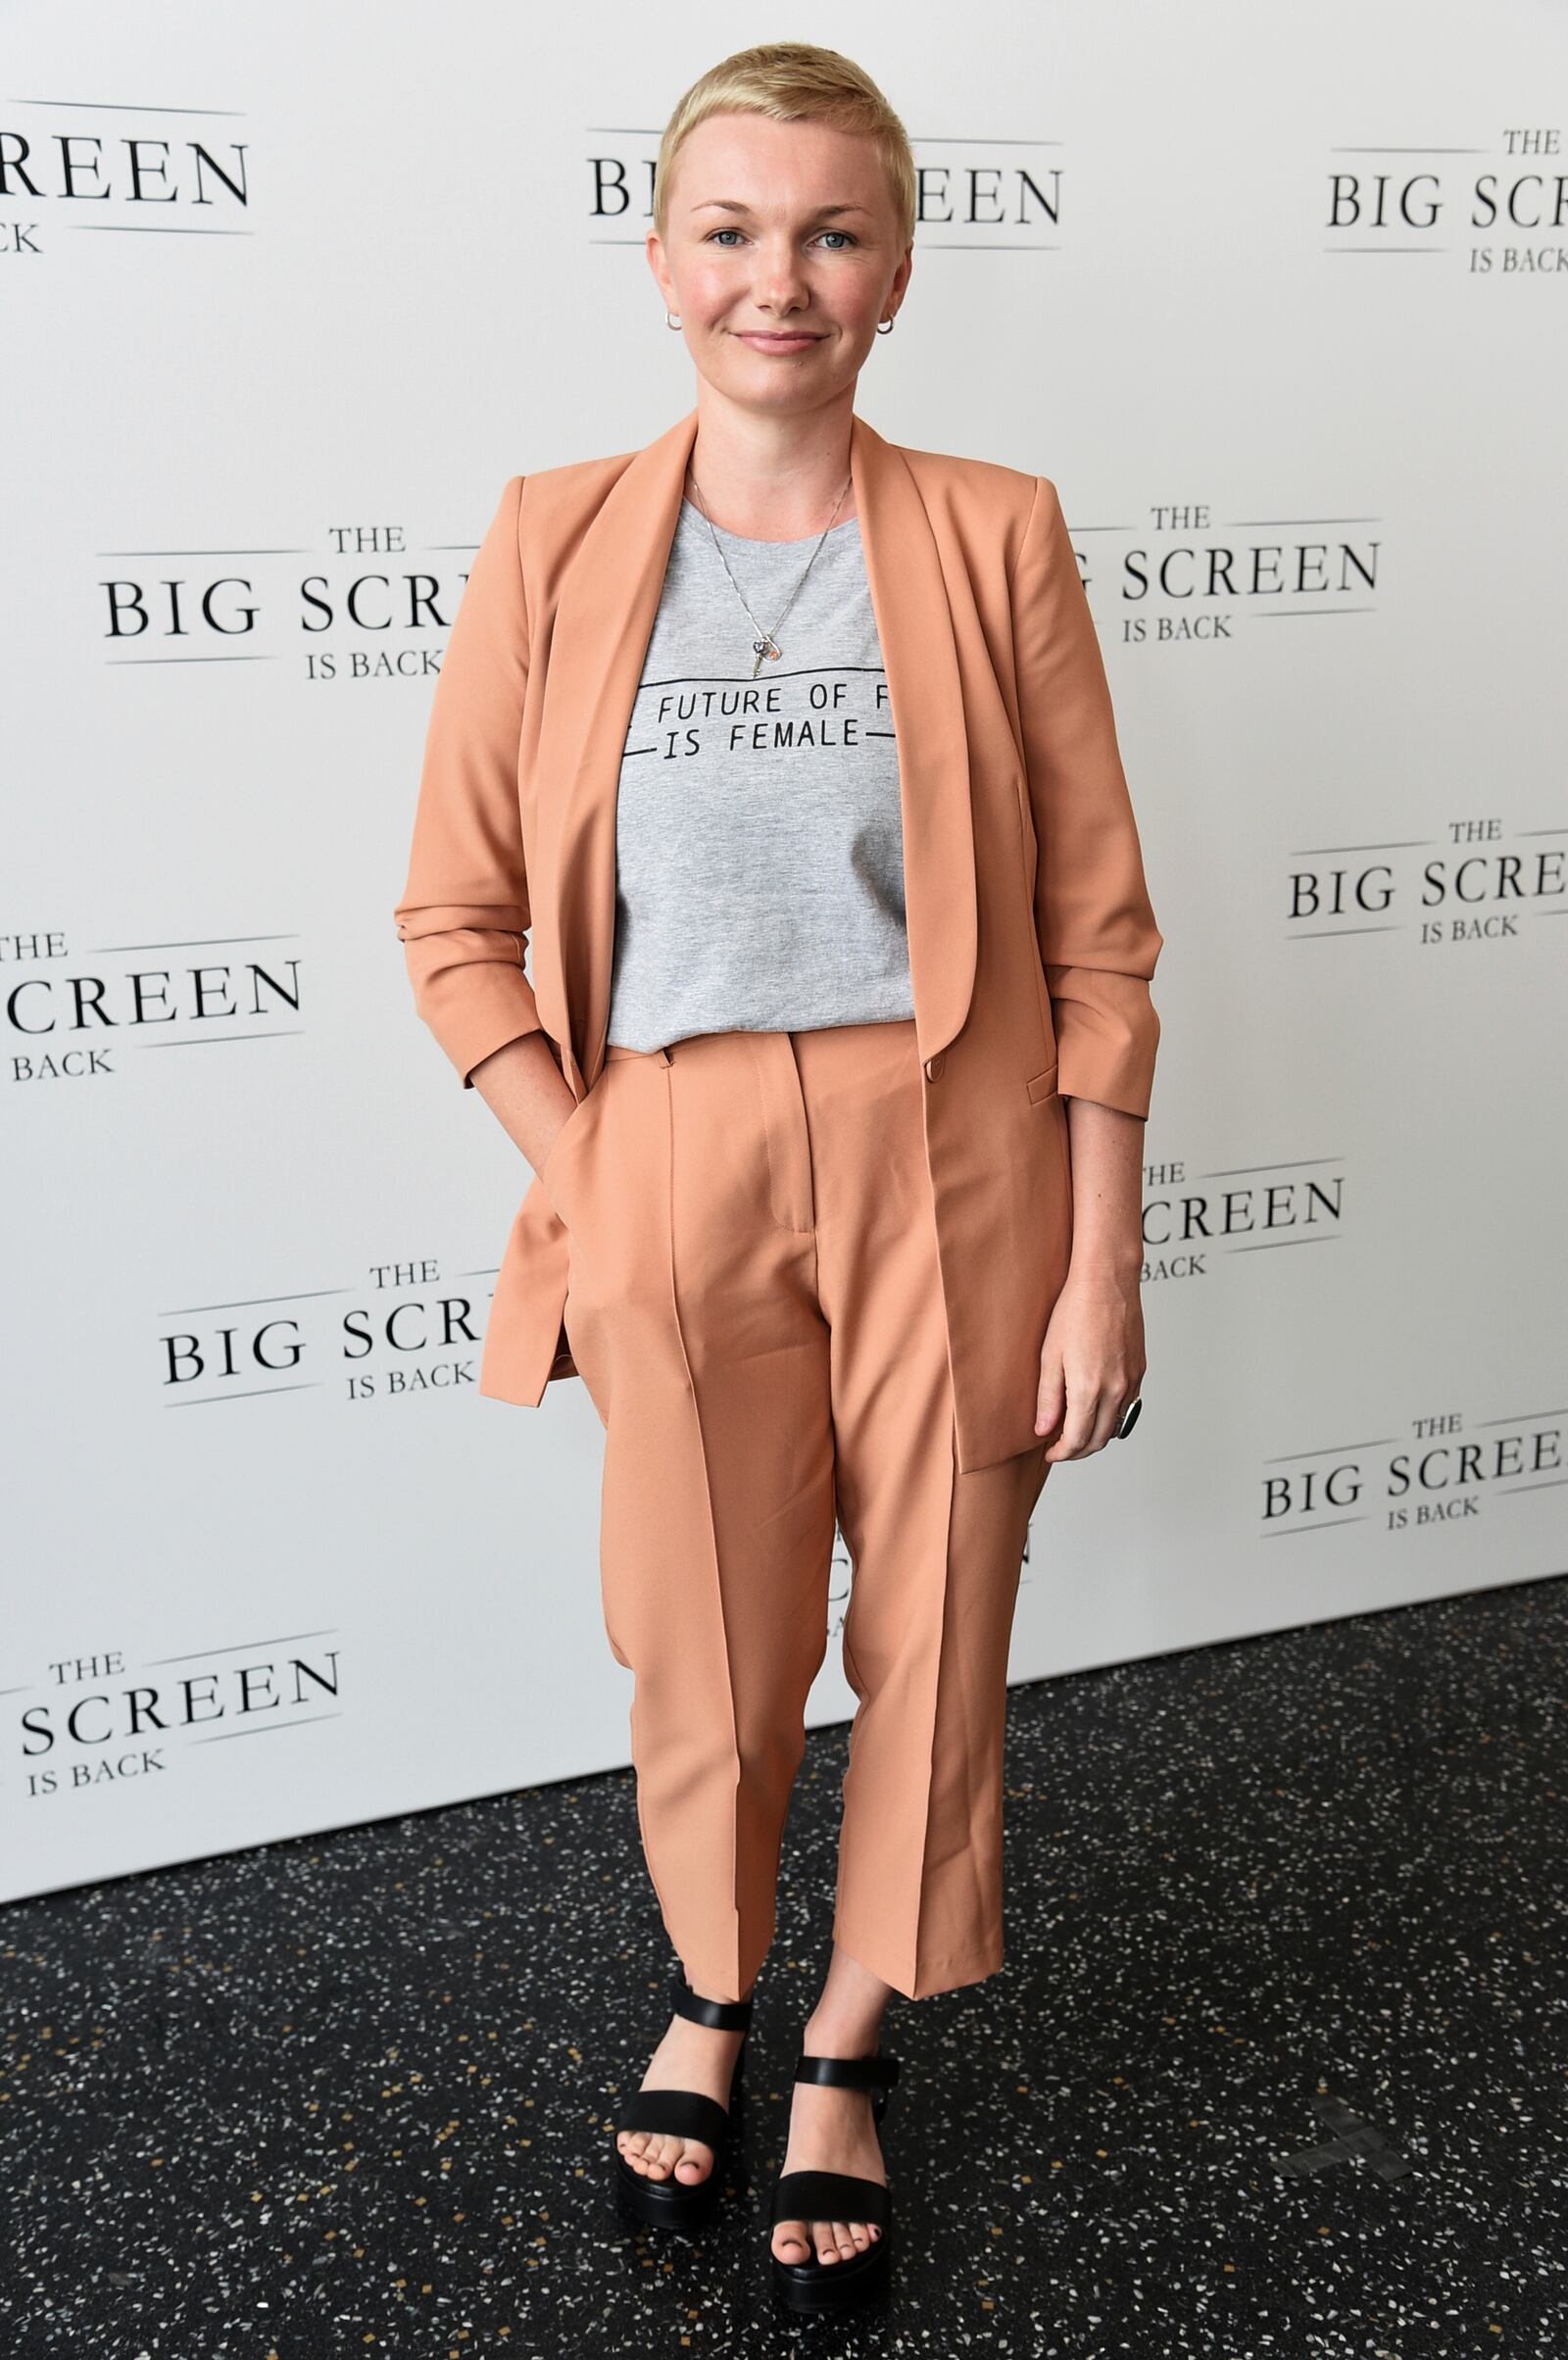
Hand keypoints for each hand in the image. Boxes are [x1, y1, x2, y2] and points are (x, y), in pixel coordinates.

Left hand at [1034, 1262, 1145, 1462]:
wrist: (1107, 1282)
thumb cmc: (1075, 1312)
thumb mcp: (1050, 1355)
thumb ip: (1048, 1397)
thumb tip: (1044, 1429)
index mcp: (1089, 1389)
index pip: (1077, 1440)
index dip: (1062, 1453)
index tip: (1050, 1452)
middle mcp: (1115, 1391)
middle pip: (1099, 1439)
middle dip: (1078, 1450)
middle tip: (1060, 1446)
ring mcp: (1131, 1381)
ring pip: (1116, 1426)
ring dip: (1096, 1436)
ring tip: (1075, 1429)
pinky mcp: (1140, 1371)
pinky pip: (1128, 1407)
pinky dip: (1111, 1417)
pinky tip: (1095, 1407)